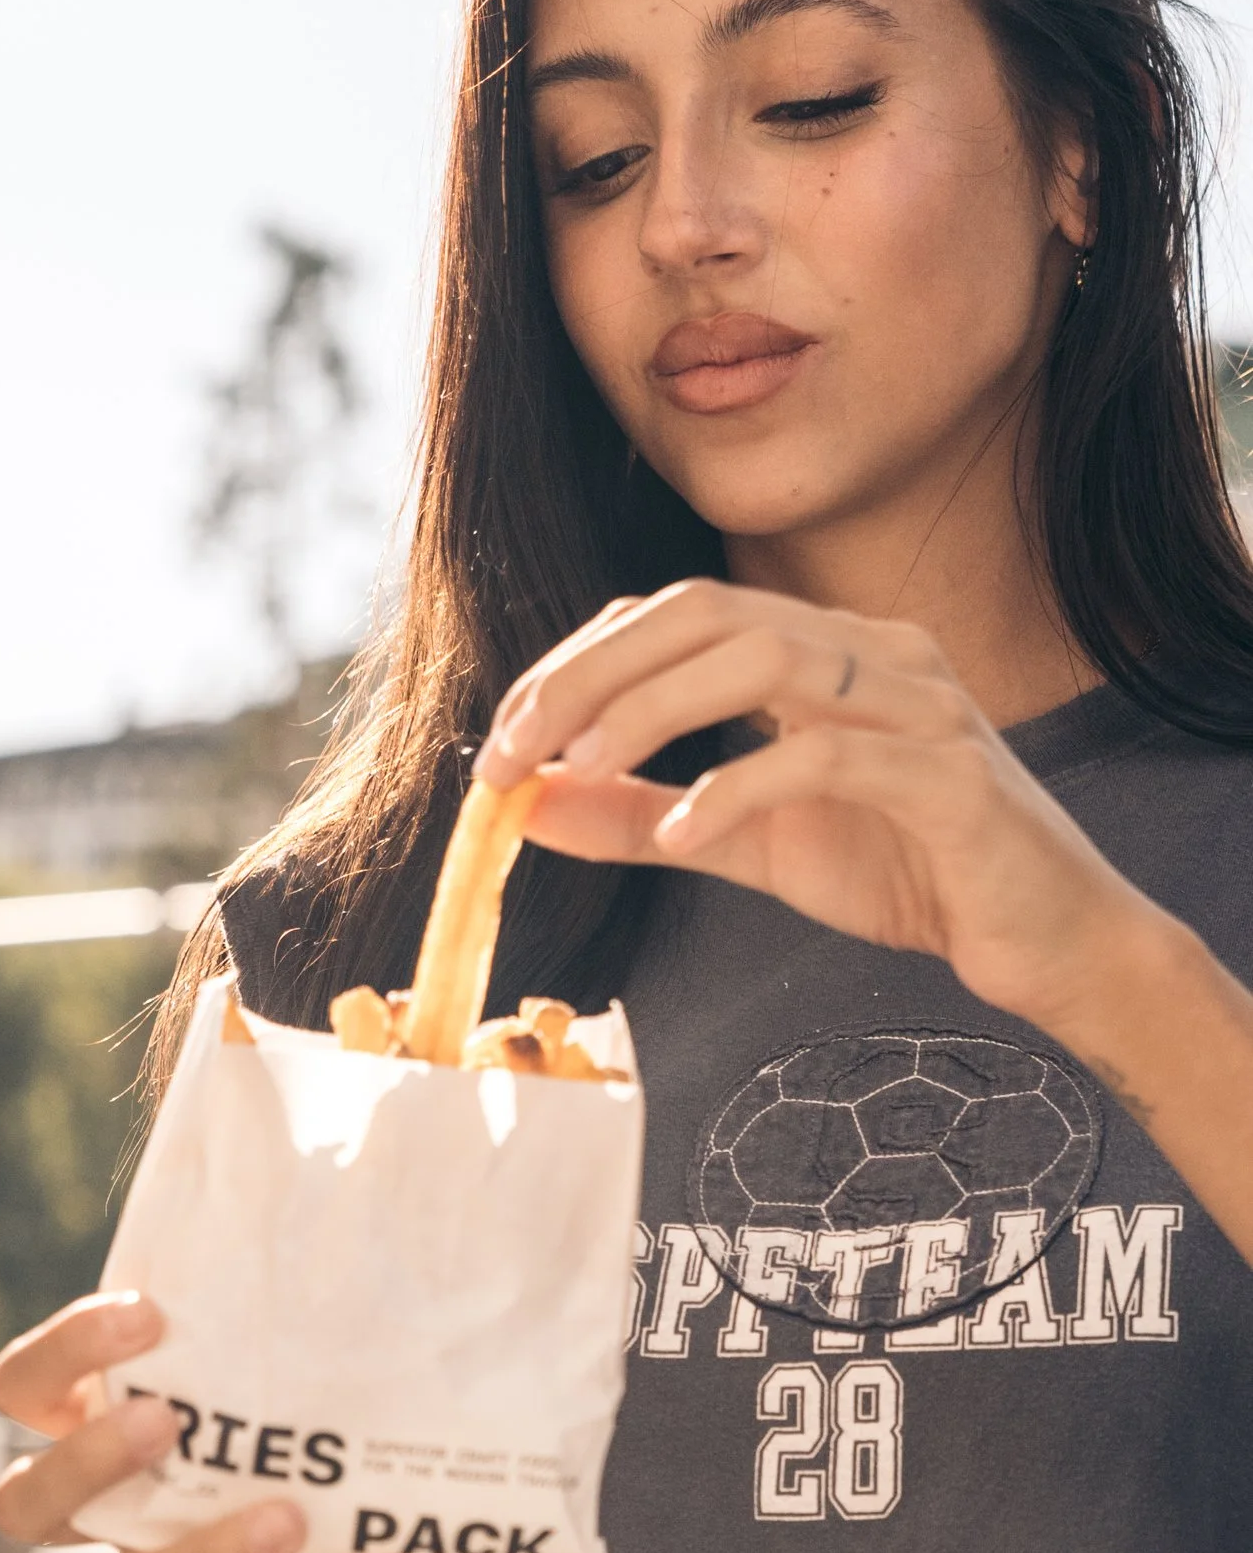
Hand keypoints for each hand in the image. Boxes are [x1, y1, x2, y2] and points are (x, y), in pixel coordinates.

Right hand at [0, 1293, 396, 1552]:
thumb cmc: (253, 1456)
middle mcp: (107, 1519)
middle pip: (28, 1503)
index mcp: (90, 1435)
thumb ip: (239, 1320)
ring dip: (208, 1549)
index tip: (145, 1312)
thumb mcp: (233, 1391)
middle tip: (162, 1416)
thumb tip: (308, 1181)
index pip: (23, 1388)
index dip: (65, 1351)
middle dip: (89, 1457)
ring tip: (287, 1515)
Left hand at [481, 578, 1167, 1045]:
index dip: (579, 662)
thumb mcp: (751, 846)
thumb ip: (644, 818)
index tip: (505, 739)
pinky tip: (681, 835)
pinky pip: (828, 755)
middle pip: (706, 610)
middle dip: (592, 673)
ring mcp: (919, 704)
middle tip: (511, 750)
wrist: (1048, 942)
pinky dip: (737, 786)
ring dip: (651, 709)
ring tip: (578, 772)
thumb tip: (528, 808)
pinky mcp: (950, 778)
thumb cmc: (909, 875)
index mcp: (827, 649)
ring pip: (764, 654)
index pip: (679, 611)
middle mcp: (874, 650)